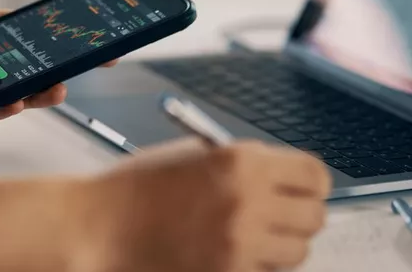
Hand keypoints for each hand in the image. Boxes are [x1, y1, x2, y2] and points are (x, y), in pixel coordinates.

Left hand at [0, 4, 114, 128]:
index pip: (23, 26)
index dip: (54, 28)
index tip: (84, 30)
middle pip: (26, 59)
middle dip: (56, 62)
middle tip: (86, 63)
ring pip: (13, 87)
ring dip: (36, 88)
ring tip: (57, 88)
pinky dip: (4, 108)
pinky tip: (18, 102)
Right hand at [75, 139, 330, 271]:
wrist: (102, 224)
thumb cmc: (139, 184)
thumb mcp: (193, 155)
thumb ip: (242, 164)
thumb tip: (282, 179)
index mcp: (240, 161)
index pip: (315, 176)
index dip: (307, 182)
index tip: (296, 187)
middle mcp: (248, 201)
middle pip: (314, 217)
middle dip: (298, 214)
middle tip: (274, 213)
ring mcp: (241, 244)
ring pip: (297, 252)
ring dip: (279, 244)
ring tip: (246, 234)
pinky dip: (256, 264)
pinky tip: (227, 251)